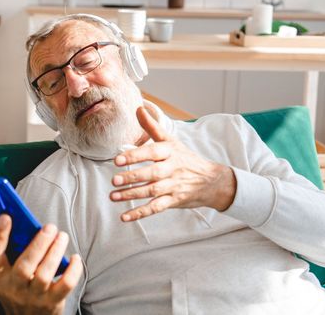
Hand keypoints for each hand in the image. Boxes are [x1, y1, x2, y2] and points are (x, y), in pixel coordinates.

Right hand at [0, 214, 82, 314]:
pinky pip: (65, 285)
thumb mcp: (1, 277)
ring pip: (44, 274)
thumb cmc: (16, 292)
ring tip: (62, 237)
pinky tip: (74, 258)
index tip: (6, 217)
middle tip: (49, 227)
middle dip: (38, 244)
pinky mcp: (52, 302)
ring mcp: (33, 296)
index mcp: (0, 276)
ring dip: (55, 252)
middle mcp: (15, 287)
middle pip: (25, 266)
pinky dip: (73, 271)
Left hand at [110, 107, 236, 221]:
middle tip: (114, 180)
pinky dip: (140, 213)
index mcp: (170, 152)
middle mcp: (172, 169)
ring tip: (113, 196)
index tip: (117, 159)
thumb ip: (152, 126)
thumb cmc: (185, 157)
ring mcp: (173, 186)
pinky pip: (156, 207)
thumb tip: (138, 108)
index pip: (152, 153)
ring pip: (152, 192)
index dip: (135, 156)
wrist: (212, 181)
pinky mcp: (173, 201)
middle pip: (152, 174)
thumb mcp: (171, 140)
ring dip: (132, 195)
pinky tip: (125, 216)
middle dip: (133, 178)